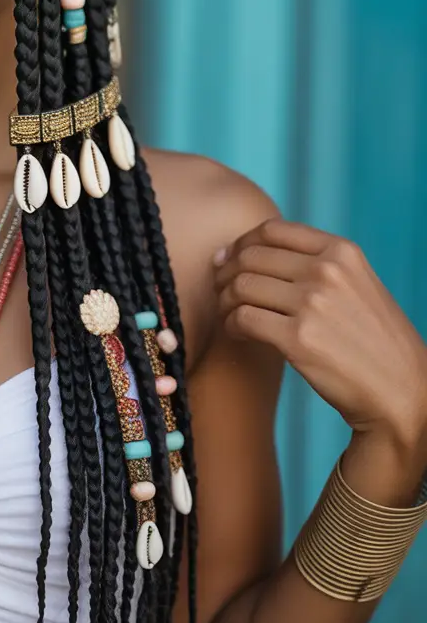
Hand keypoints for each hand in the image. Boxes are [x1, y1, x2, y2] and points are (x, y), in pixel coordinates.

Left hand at [213, 218, 426, 457]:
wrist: (403, 392)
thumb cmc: (372, 340)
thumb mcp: (356, 284)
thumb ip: (313, 263)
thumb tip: (244, 249)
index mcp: (341, 251)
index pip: (271, 230)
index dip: (241, 242)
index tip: (229, 258)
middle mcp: (327, 271)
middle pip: (249, 257)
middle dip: (226, 272)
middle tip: (220, 289)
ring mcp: (313, 304)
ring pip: (240, 286)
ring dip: (225, 299)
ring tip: (228, 312)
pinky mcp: (299, 339)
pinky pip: (242, 319)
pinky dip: (231, 324)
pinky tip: (237, 332)